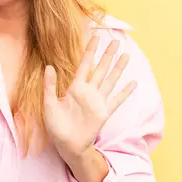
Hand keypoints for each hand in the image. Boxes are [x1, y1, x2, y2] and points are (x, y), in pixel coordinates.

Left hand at [43, 36, 136, 158]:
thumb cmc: (56, 125)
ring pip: (110, 80)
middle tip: (115, 40)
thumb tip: (49, 66)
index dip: (90, 51)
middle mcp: (88, 92)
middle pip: (101, 68)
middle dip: (108, 55)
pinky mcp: (104, 113)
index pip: (84, 64)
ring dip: (118, 68)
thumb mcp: (49, 104)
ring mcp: (98, 101)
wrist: (67, 145)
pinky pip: (117, 100)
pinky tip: (133, 83)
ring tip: (126, 55)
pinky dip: (125, 92)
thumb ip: (50, 86)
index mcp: (75, 87)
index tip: (96, 37)